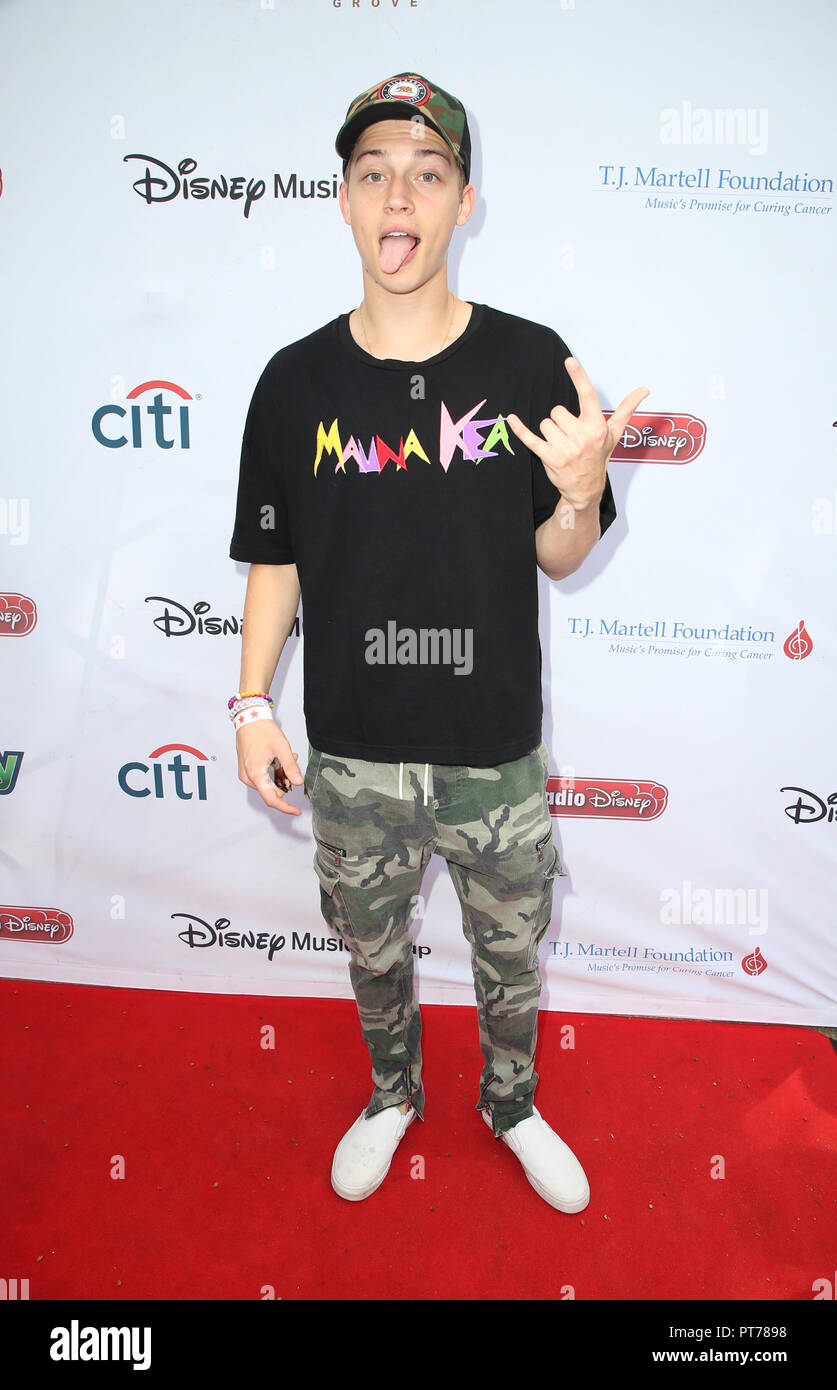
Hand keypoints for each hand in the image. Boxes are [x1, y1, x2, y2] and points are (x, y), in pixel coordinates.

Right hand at [236, 720, 303, 814]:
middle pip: (271, 790)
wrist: (249, 718)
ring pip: (268, 784)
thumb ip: (290, 766)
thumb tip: (298, 782)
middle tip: (293, 764)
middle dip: (285, 781)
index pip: (271, 799)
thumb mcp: (281, 748)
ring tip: (287, 757)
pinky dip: (272, 772)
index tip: (296, 810)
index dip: (285, 807)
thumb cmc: (262, 730)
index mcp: (255, 773)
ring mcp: (245, 774)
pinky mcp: (245, 770)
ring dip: (279, 775)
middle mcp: (248, 776)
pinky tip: (278, 760)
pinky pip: (262, 778)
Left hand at [506, 357, 649, 512]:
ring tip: (561, 445)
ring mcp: (566, 448)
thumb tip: (644, 390)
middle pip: (557, 411)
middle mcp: (582, 436)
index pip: (587, 396)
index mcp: (597, 426)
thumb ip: (626, 409)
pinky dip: (520, 429)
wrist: (587, 488)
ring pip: (546, 423)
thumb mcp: (614, 433)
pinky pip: (531, 438)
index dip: (578, 376)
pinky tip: (510, 419)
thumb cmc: (599, 457)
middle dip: (560, 421)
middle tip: (570, 436)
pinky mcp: (550, 458)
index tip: (569, 361)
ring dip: (550, 432)